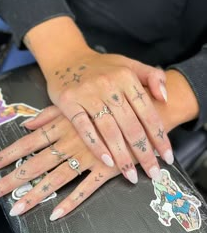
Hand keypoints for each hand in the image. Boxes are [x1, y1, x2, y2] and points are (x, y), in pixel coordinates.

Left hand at [0, 108, 119, 219]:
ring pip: (57, 178)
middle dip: (14, 179)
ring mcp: (88, 156)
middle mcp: (71, 141)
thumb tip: (27, 123)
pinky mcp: (106, 168)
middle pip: (37, 162)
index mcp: (64, 125)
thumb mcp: (79, 103)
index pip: (30, 142)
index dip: (10, 154)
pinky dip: (71, 201)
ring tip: (17, 208)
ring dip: (36, 194)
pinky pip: (86, 187)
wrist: (144, 110)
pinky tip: (56, 213)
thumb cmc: (109, 104)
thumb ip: (51, 114)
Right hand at [46, 51, 172, 182]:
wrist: (66, 57)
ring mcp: (88, 94)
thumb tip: (165, 97)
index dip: (159, 136)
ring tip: (130, 175)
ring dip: (122, 155)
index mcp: (126, 77)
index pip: (148, 111)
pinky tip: (107, 161)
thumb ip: (151, 76)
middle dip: (144, 152)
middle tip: (152, 173)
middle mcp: (108, 85)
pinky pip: (84, 128)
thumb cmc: (100, 66)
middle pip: (131, 125)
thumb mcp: (128, 64)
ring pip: (109, 130)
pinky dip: (96, 145)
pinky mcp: (69, 102)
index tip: (167, 157)